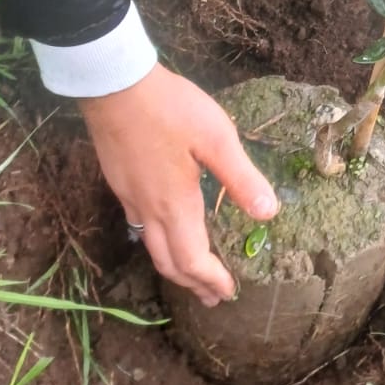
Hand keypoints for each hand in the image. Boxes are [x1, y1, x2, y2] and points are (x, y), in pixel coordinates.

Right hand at [80, 64, 278, 307]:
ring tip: (191, 273)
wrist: (115, 87)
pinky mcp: (120, 182)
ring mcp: (130, 197)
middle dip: (193, 283)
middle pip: (169, 262)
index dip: (212, 280)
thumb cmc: (171, 109)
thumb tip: (269, 214)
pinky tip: (166, 229)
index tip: (230, 292)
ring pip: (151, 247)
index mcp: (175, 205)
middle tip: (213, 297)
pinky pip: (140, 227)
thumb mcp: (216, 138)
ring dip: (174, 266)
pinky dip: (159, 243)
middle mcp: (149, 210)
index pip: (193, 260)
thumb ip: (241, 178)